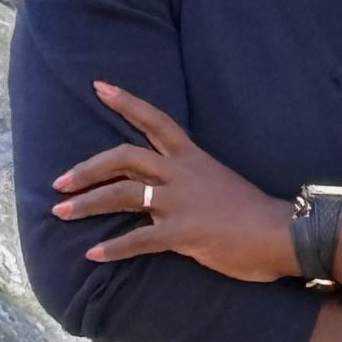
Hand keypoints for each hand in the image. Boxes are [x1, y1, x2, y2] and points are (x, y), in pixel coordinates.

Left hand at [50, 80, 295, 282]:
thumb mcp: (218, 182)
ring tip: (60, 212)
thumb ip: (190, 181)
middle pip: (124, 157)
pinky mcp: (182, 233)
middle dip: (87, 168)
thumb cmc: (254, 212)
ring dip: (87, 203)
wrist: (282, 233)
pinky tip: (92, 254)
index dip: (126, 102)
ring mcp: (180, 203)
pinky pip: (137, 240)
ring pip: (122, 195)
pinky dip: (112, 248)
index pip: (155, 120)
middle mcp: (181, 174)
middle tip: (59, 181)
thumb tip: (166, 190)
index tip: (99, 86)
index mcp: (192, 157)